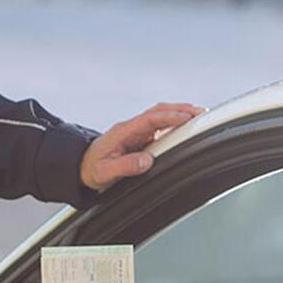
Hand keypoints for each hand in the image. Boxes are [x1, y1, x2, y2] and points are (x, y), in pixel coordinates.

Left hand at [80, 103, 204, 190]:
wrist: (81, 167)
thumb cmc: (91, 169)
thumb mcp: (104, 172)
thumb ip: (125, 166)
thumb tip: (147, 161)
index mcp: (123, 132)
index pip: (150, 119)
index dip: (169, 117)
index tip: (186, 117)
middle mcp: (131, 128)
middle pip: (159, 112)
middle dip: (180, 110)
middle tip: (201, 113)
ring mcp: (137, 132)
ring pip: (161, 116)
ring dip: (180, 114)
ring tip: (200, 116)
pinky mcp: (141, 138)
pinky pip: (161, 127)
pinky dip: (175, 124)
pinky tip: (187, 127)